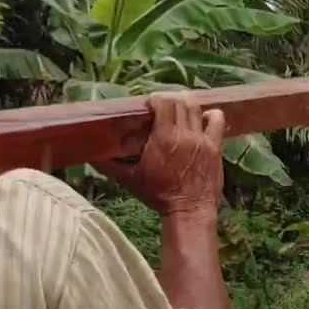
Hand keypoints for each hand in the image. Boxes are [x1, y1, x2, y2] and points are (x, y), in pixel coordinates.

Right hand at [96, 92, 226, 216]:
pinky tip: (203, 119)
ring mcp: (202, 139)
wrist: (189, 210)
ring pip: (196, 109)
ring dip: (187, 105)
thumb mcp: (131, 180)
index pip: (163, 102)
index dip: (156, 99)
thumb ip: (110, 166)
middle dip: (169, 101)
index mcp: (163, 138)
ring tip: (180, 111)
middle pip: (180, 102)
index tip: (149, 105)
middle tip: (163, 108)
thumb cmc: (159, 195)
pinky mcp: (215, 147)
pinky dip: (211, 115)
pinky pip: (217, 122)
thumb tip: (90, 157)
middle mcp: (184, 134)